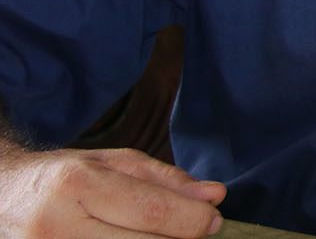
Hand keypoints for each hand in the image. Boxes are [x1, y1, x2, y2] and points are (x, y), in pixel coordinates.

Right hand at [0, 146, 224, 237]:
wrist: (1, 197)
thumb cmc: (63, 177)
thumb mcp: (112, 163)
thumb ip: (165, 181)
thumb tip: (214, 197)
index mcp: (76, 184)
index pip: (150, 210)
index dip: (192, 219)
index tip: (214, 219)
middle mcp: (56, 225)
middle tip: (196, 232)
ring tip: (164, 236)